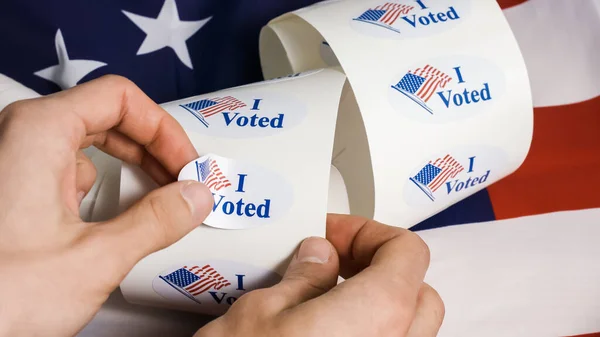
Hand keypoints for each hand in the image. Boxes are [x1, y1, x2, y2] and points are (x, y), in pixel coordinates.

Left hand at [0, 76, 213, 336]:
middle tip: (182, 181)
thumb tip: (194, 198)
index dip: (164, 129)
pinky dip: (102, 190)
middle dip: (152, 149)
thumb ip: (155, 222)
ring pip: (87, 145)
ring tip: (158, 200)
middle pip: (106, 117)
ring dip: (130, 168)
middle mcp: (19, 138)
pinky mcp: (12, 193)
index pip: (120, 99)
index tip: (187, 165)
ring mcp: (12, 165)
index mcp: (37, 132)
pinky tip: (116, 219)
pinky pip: (69, 174)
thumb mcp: (93, 259)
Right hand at [196, 214, 443, 336]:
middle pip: (418, 290)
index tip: (332, 236)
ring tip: (329, 301)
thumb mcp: (261, 313)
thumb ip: (302, 276)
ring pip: (411, 329)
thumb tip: (319, 256)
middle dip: (379, 268)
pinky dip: (371, 336)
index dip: (369, 232)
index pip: (407, 251)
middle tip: (335, 263)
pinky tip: (327, 336)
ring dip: (379, 305)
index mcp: (379, 313)